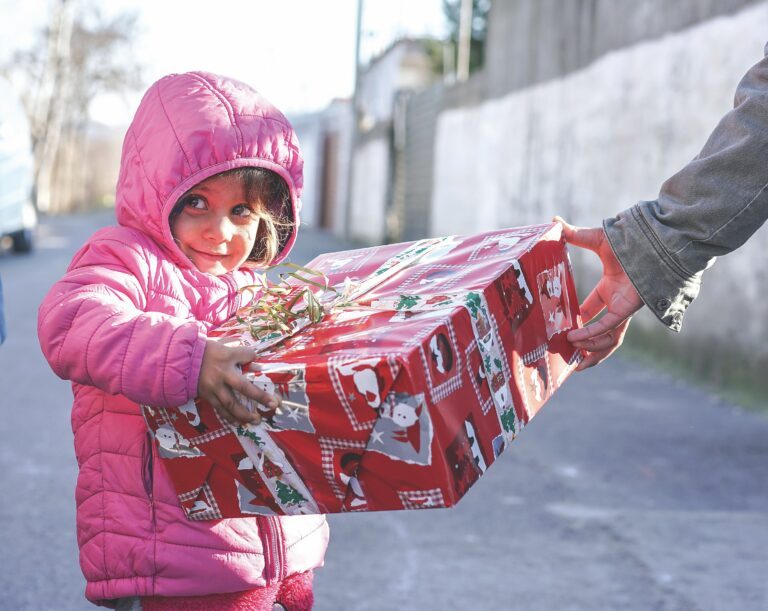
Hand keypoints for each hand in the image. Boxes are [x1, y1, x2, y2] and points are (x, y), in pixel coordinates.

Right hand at [197, 339, 280, 424]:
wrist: (183, 362)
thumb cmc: (206, 353)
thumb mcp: (223, 347)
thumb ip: (240, 353)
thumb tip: (255, 358)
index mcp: (225, 358)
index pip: (245, 355)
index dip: (253, 357)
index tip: (260, 360)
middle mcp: (221, 374)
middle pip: (243, 387)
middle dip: (259, 396)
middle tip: (273, 404)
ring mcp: (213, 388)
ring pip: (230, 404)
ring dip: (244, 413)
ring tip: (256, 420)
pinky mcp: (207, 396)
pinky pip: (220, 410)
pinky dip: (229, 417)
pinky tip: (238, 423)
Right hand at [554, 217, 643, 369]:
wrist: (652, 239)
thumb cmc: (629, 238)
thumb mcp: (595, 239)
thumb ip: (574, 235)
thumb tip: (553, 221)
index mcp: (612, 288)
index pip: (593, 312)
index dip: (580, 322)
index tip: (564, 330)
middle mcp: (618, 301)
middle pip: (603, 333)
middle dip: (588, 349)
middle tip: (571, 359)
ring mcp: (624, 307)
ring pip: (609, 338)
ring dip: (592, 350)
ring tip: (575, 360)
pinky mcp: (628, 308)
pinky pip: (608, 327)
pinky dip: (592, 335)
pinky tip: (576, 339)